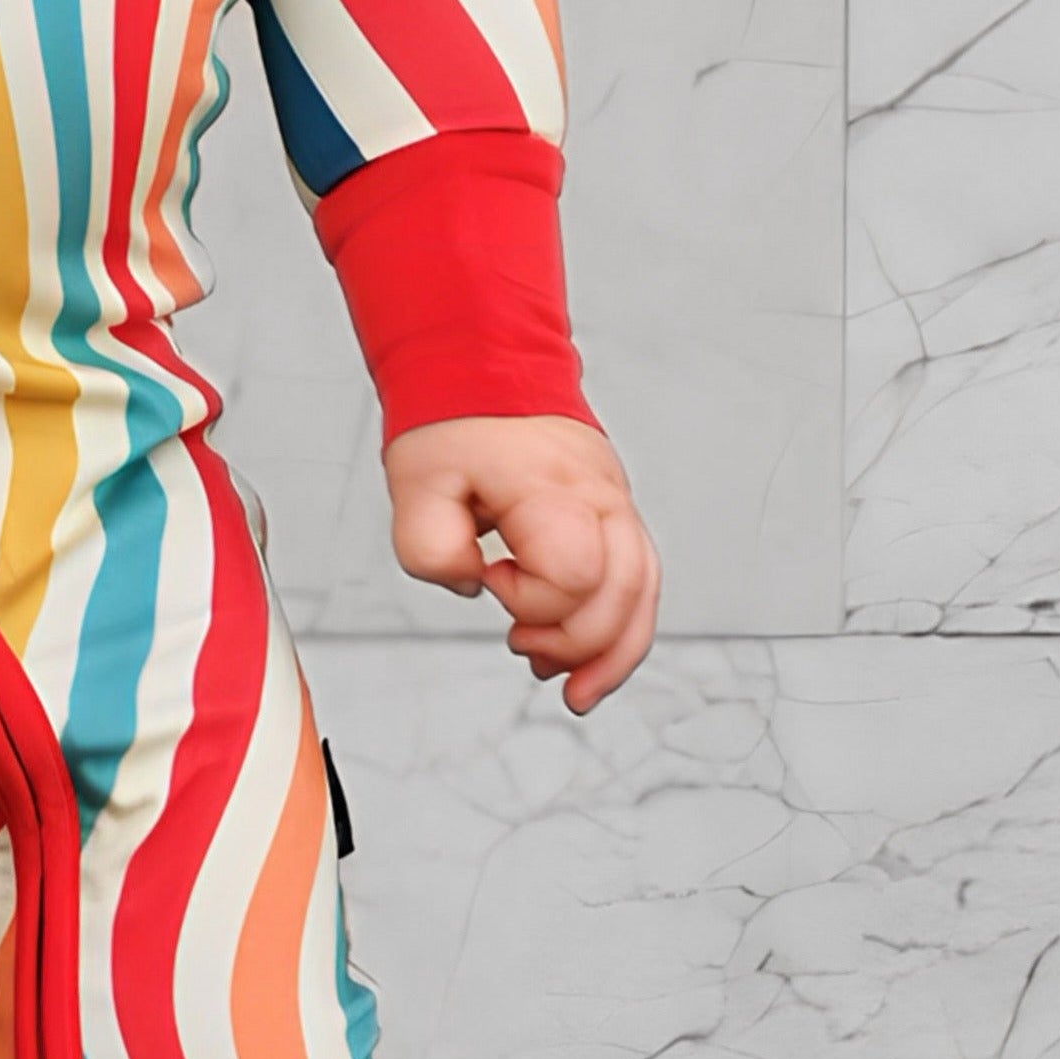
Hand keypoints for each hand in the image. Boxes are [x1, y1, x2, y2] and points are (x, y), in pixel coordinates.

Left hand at [384, 415, 658, 715]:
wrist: (484, 369)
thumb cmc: (454, 423)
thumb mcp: (414, 482)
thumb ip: (430, 548)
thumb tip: (472, 587)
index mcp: (553, 488)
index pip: (573, 575)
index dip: (529, 599)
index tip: (490, 577)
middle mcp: (600, 497)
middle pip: (623, 595)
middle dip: (575, 644)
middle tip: (522, 649)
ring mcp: (616, 505)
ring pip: (645, 595)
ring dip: (611, 652)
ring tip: (573, 689)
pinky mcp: (614, 515)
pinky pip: (639, 581)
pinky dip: (621, 629)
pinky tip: (593, 660)